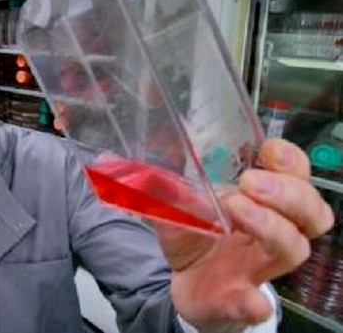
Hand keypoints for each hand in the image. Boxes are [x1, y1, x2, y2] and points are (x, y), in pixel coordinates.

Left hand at [156, 139, 334, 331]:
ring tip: (237, 208)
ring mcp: (257, 269)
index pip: (297, 178)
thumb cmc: (194, 238)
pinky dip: (252, 302)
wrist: (186, 285)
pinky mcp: (238, 302)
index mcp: (263, 204)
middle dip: (285, 191)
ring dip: (272, 227)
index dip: (292, 162)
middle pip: (308, 212)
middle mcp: (271, 235)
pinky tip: (251, 299)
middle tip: (249, 182)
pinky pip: (253, 304)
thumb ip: (167, 184)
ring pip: (293, 249)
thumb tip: (146, 161)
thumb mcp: (179, 205)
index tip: (268, 150)